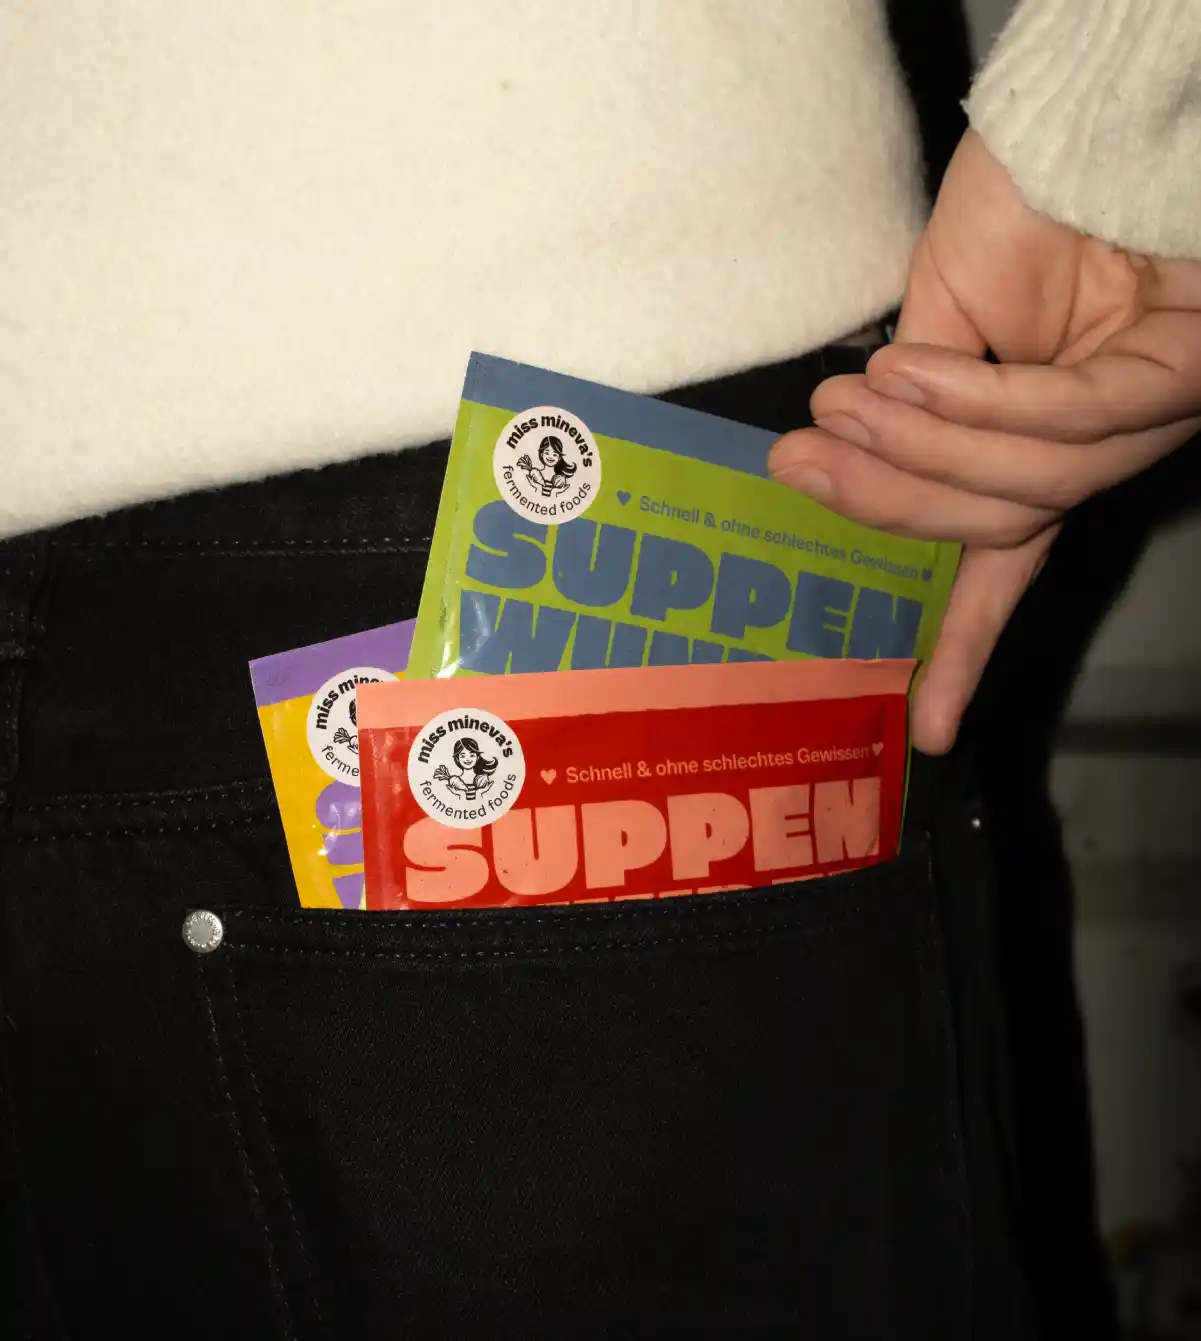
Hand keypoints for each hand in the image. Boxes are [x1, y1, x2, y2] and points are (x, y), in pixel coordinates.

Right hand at [768, 130, 1200, 753]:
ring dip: (919, 453)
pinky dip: (974, 405)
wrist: (1073, 123)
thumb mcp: (930, 334)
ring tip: (840, 407)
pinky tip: (904, 372)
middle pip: (1001, 530)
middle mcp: (1101, 451)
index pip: (1002, 568)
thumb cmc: (1012, 212)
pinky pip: (1064, 419)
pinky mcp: (1179, 366)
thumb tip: (834, 472)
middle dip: (889, 508)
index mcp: (1041, 451)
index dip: (962, 650)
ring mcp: (1148, 416)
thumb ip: (909, 419)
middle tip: (798, 464)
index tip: (926, 732)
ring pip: (1030, 489)